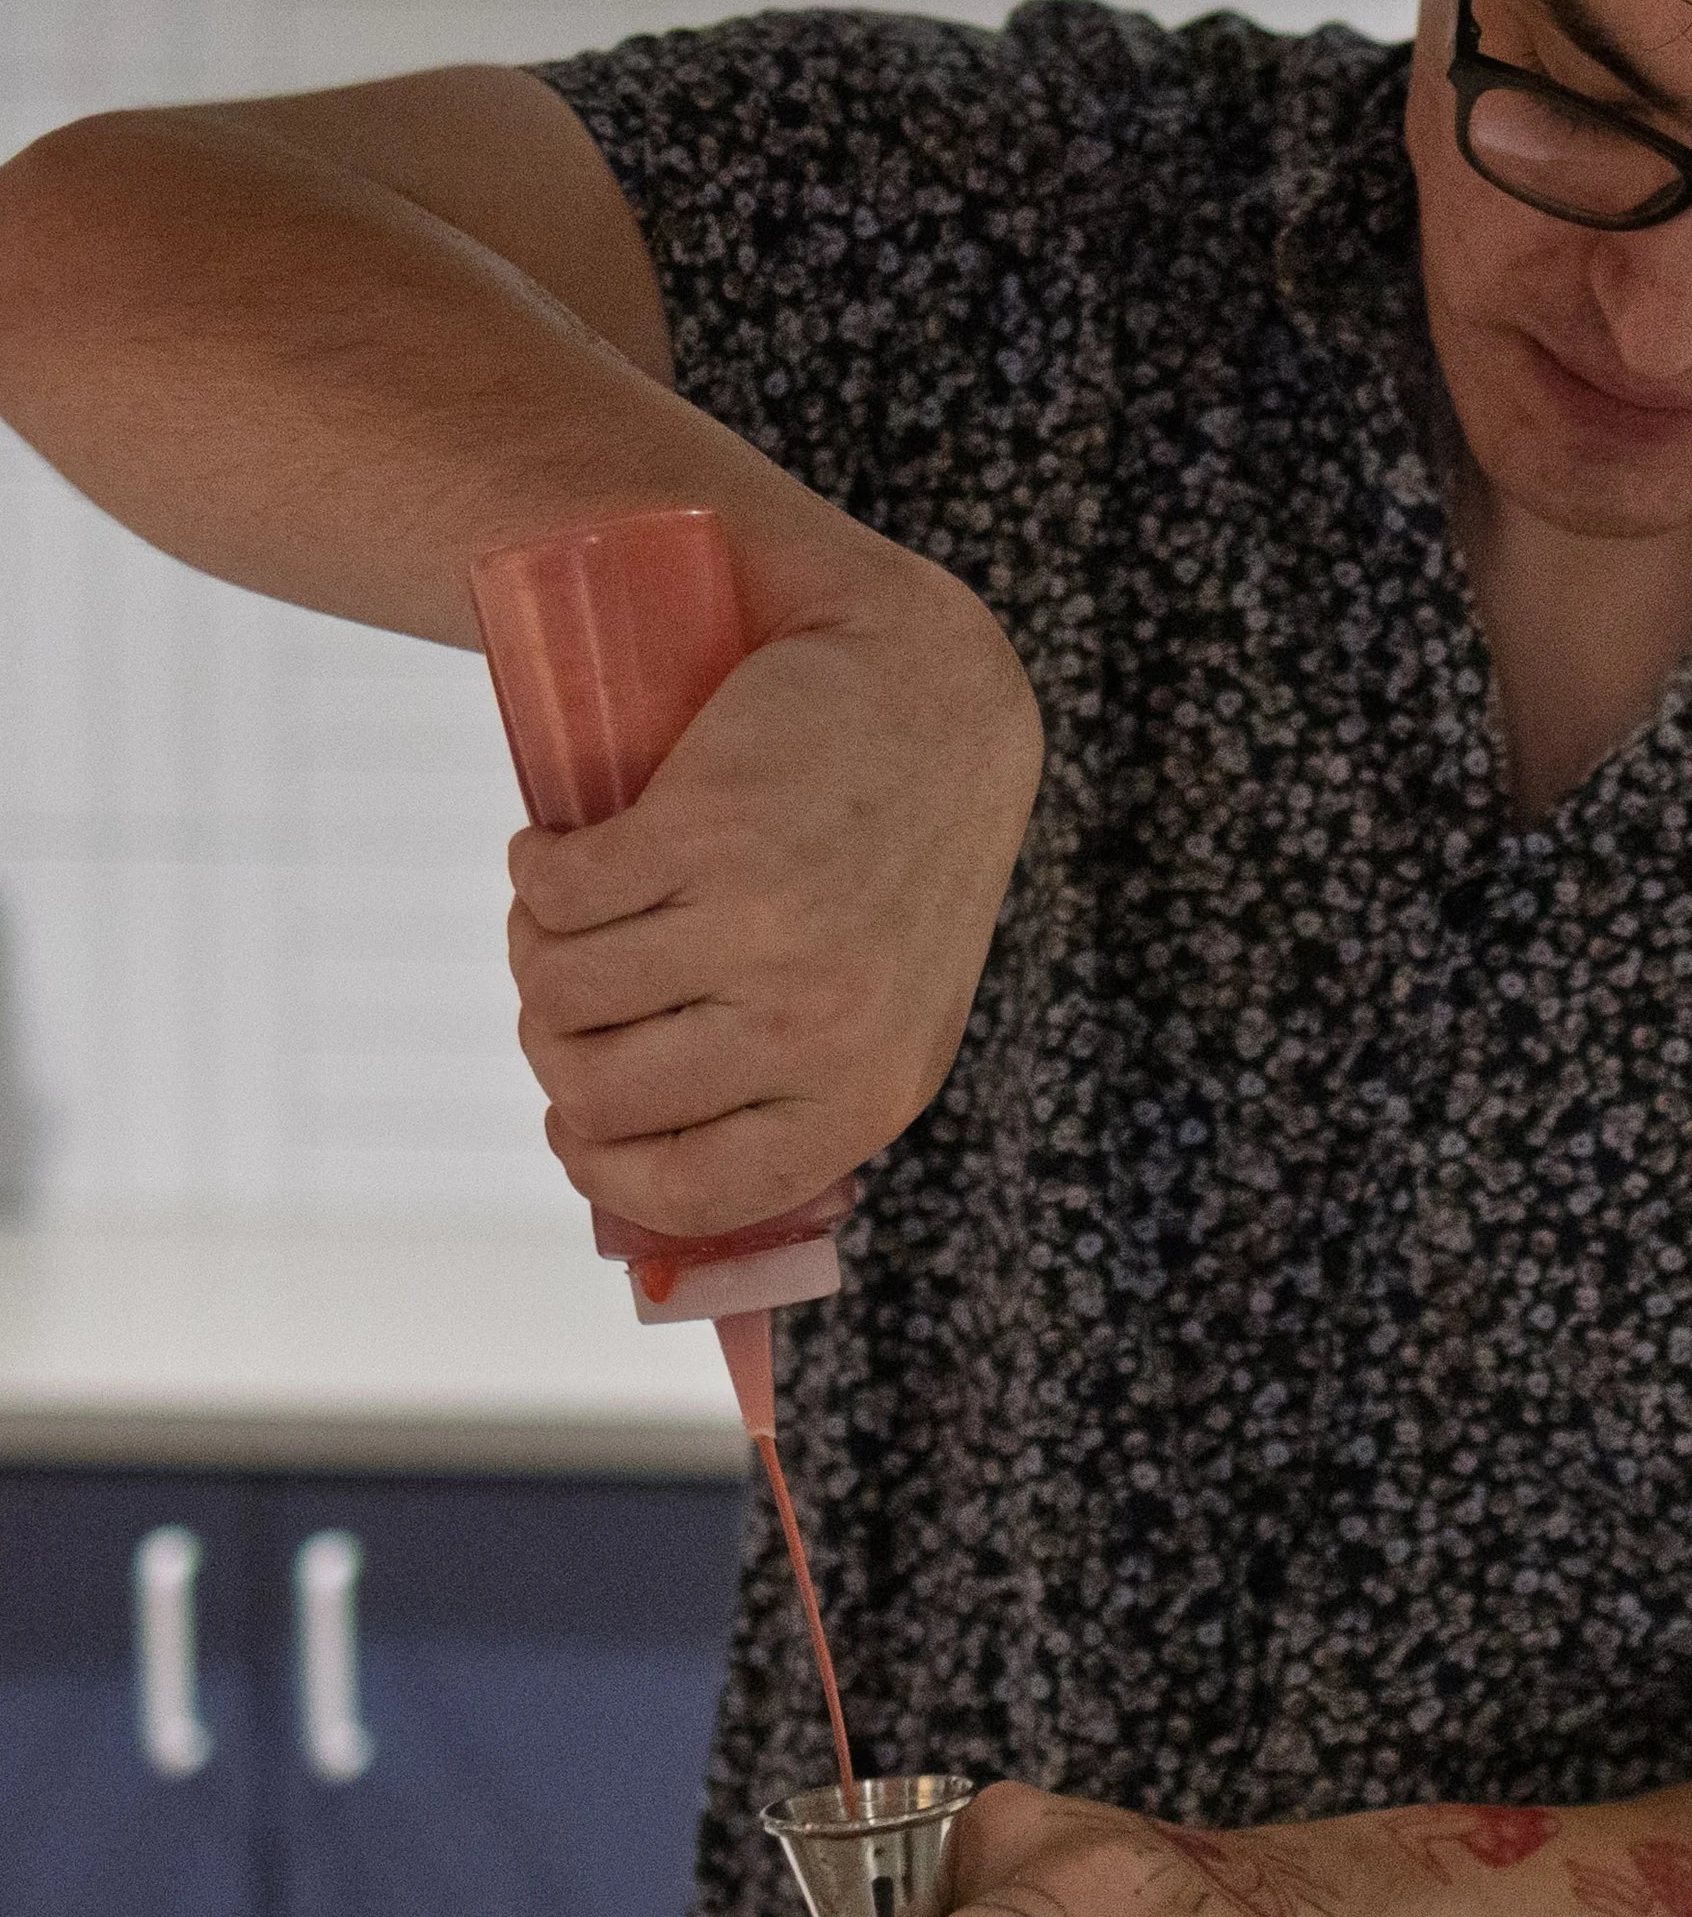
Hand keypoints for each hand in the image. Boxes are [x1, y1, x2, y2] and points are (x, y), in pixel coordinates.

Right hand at [505, 538, 1041, 1232]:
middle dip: (549, 1036)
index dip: (599, 1163)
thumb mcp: (881, 1014)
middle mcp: (817, 1027)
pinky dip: (537, 867)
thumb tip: (668, 1229)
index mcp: (864, 1095)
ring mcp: (763, 929)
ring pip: (559, 987)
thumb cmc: (888, 866)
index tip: (570, 1119)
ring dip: (535, 942)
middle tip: (572, 973)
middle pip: (594, 1092)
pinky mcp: (708, 831)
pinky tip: (563, 843)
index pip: (694, 1196)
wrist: (932, 688)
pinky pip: (558, 893)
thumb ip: (793, 1107)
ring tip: (572, 900)